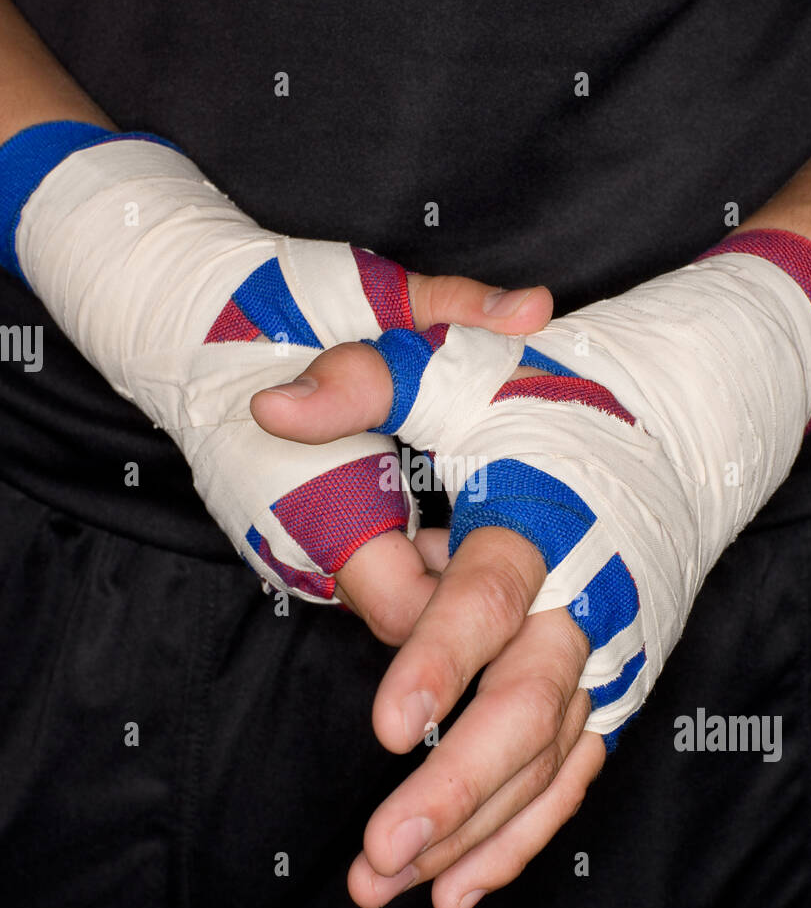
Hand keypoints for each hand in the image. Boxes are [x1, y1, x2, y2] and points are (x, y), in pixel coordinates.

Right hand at [2, 120, 550, 630]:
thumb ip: (453, 310)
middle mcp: (298, 547)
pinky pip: (365, 570)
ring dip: (443, 566)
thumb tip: (536, 308)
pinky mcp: (291, 542)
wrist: (177, 323)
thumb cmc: (270, 306)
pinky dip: (414, 551)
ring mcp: (289, 552)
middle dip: (468, 581)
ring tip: (499, 514)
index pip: (414, 608)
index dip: (478, 594)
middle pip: (407, 611)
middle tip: (532, 531)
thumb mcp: (370, 296)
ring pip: (387, 593)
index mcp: (319, 501)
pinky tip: (456, 510)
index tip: (536, 548)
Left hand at [252, 345, 609, 907]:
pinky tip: (460, 887)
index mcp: (546, 522)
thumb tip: (275, 412)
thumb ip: (367, 383)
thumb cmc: (553, 404)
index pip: (492, 598)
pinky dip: (522, 837)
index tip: (389, 727)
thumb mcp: (462, 373)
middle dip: (457, 785)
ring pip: (546, 762)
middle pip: (529, 707)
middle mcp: (586, 602)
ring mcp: (609, 656)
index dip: (444, 661)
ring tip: (391, 885)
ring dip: (474, 831)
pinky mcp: (616, 690)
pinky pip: (572, 777)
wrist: (679, 430)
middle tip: (379, 852)